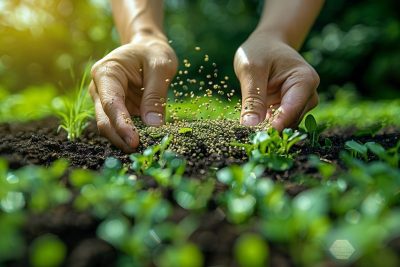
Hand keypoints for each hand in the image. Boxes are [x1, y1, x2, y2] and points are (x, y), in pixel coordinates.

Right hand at [90, 35, 177, 152]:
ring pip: (110, 127)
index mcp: (106, 73)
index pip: (111, 103)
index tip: (134, 142)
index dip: (121, 124)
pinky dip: (130, 136)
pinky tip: (144, 144)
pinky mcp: (115, 111)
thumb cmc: (153, 53)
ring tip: (144, 151)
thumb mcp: (161, 66)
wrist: (147, 49)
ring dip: (124, 140)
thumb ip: (156, 94)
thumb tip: (153, 125)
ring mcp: (104, 101)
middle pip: (105, 120)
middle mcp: (99, 89)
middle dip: (121, 138)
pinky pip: (120, 127)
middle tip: (140, 152)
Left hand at [234, 32, 318, 129]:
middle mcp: (308, 94)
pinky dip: (267, 126)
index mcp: (305, 80)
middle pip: (291, 120)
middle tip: (249, 135)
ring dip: (269, 129)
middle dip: (271, 129)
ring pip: (286, 125)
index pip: (293, 109)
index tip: (260, 136)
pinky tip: (254, 125)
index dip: (277, 125)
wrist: (266, 44)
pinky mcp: (290, 109)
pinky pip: (280, 123)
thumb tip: (250, 124)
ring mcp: (301, 103)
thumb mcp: (251, 70)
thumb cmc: (259, 51)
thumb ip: (252, 97)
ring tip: (249, 130)